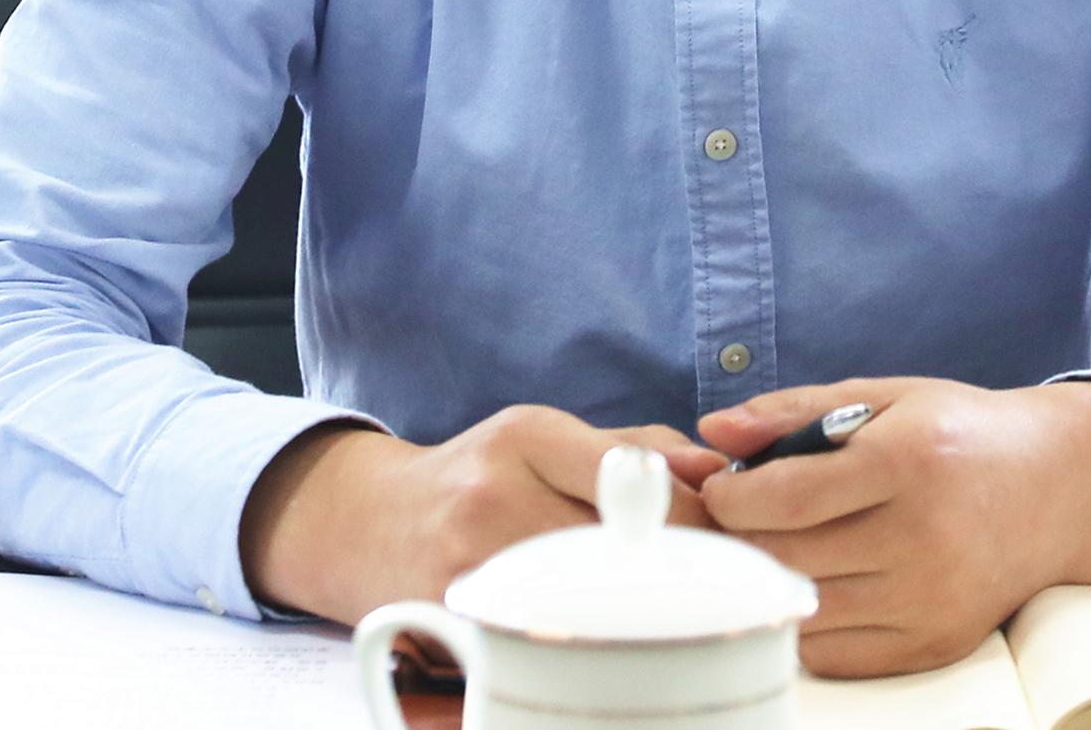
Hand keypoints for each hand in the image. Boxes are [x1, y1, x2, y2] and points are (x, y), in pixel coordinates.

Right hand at [240, 404, 727, 622]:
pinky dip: (585, 657)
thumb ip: (633, 444)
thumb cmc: (474, 477)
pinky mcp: (459, 638)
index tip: (726, 535)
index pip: (640, 477)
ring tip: (657, 616)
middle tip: (707, 586)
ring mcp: (472, 576)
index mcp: (525, 440)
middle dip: (679, 572)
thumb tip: (716, 469)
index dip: (699, 515)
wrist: (365, 526)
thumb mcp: (542, 433)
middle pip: (626, 549)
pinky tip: (603, 650)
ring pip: (594, 610)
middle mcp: (493, 503)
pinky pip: (547, 657)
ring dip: (641, 620)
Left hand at [698, 378, 1090, 678]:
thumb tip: (712, 428)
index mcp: (908, 462)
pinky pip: (837, 653)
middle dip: (738, 541)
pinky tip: (809, 584)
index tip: (719, 486)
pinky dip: (807, 623)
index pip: (786, 497)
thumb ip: (793, 412)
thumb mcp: (884, 399)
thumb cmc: (960, 434)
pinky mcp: (935, 644)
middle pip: (788, 559)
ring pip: (805, 612)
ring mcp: (931, 600)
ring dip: (766, 584)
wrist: (1056, 489)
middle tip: (727, 522)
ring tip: (765, 549)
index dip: (731, 496)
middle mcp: (923, 538)